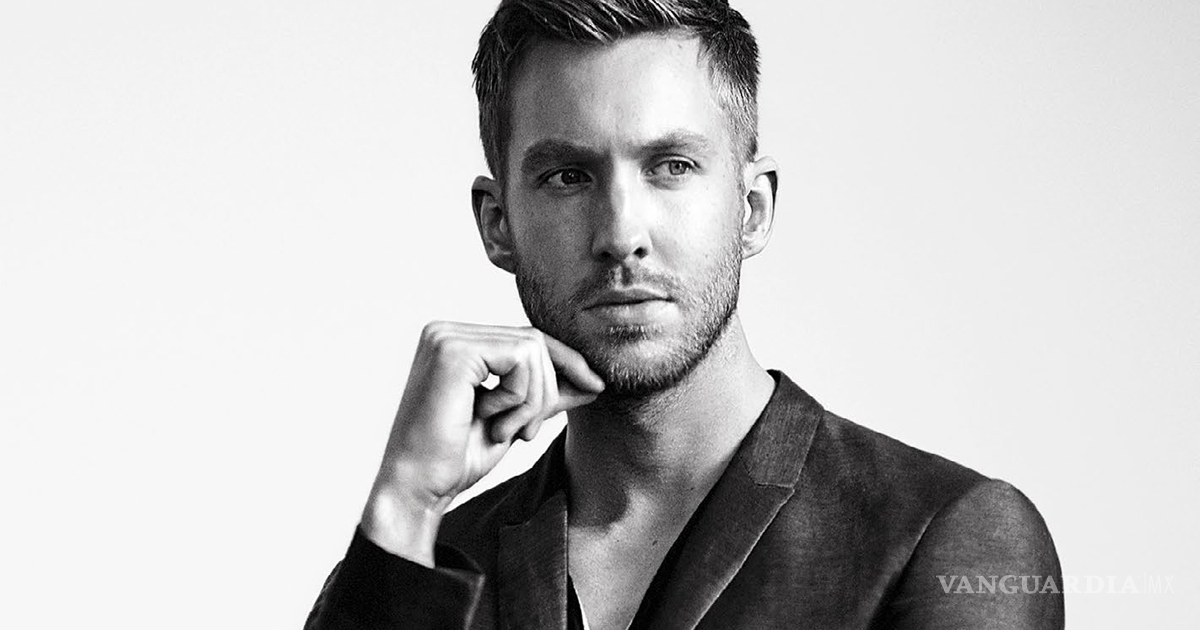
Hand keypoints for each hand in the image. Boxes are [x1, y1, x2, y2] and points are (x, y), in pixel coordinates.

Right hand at [360, 321, 604, 564]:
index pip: (527, 339)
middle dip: (547, 390)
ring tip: (504, 431)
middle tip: (527, 433)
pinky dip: (518, 399)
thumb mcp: (514, 419)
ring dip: (532, 401)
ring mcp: (446, 338)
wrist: (419, 490)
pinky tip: (491, 421)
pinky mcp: (452, 351)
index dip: (566, 362)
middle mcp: (446, 331)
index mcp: (456, 342)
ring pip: (532, 349)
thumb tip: (593, 381)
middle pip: (534, 340)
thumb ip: (546, 394)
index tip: (596, 387)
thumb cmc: (457, 458)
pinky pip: (520, 360)